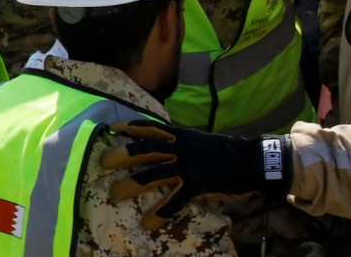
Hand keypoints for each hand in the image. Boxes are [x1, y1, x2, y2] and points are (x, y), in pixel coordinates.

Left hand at [101, 120, 292, 226]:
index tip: (111, 129)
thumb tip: (162, 145)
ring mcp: (186, 166)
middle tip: (103, 163)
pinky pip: (174, 201)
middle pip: (143, 149)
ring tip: (114, 195)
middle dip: (121, 156)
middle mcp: (178, 148)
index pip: (149, 127)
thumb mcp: (197, 140)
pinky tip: (148, 222)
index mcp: (178, 135)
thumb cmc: (222, 151)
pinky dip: (160, 213)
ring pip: (152, 175)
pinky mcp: (195, 184)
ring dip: (131, 185)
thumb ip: (178, 142)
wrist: (247, 160)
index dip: (129, 128)